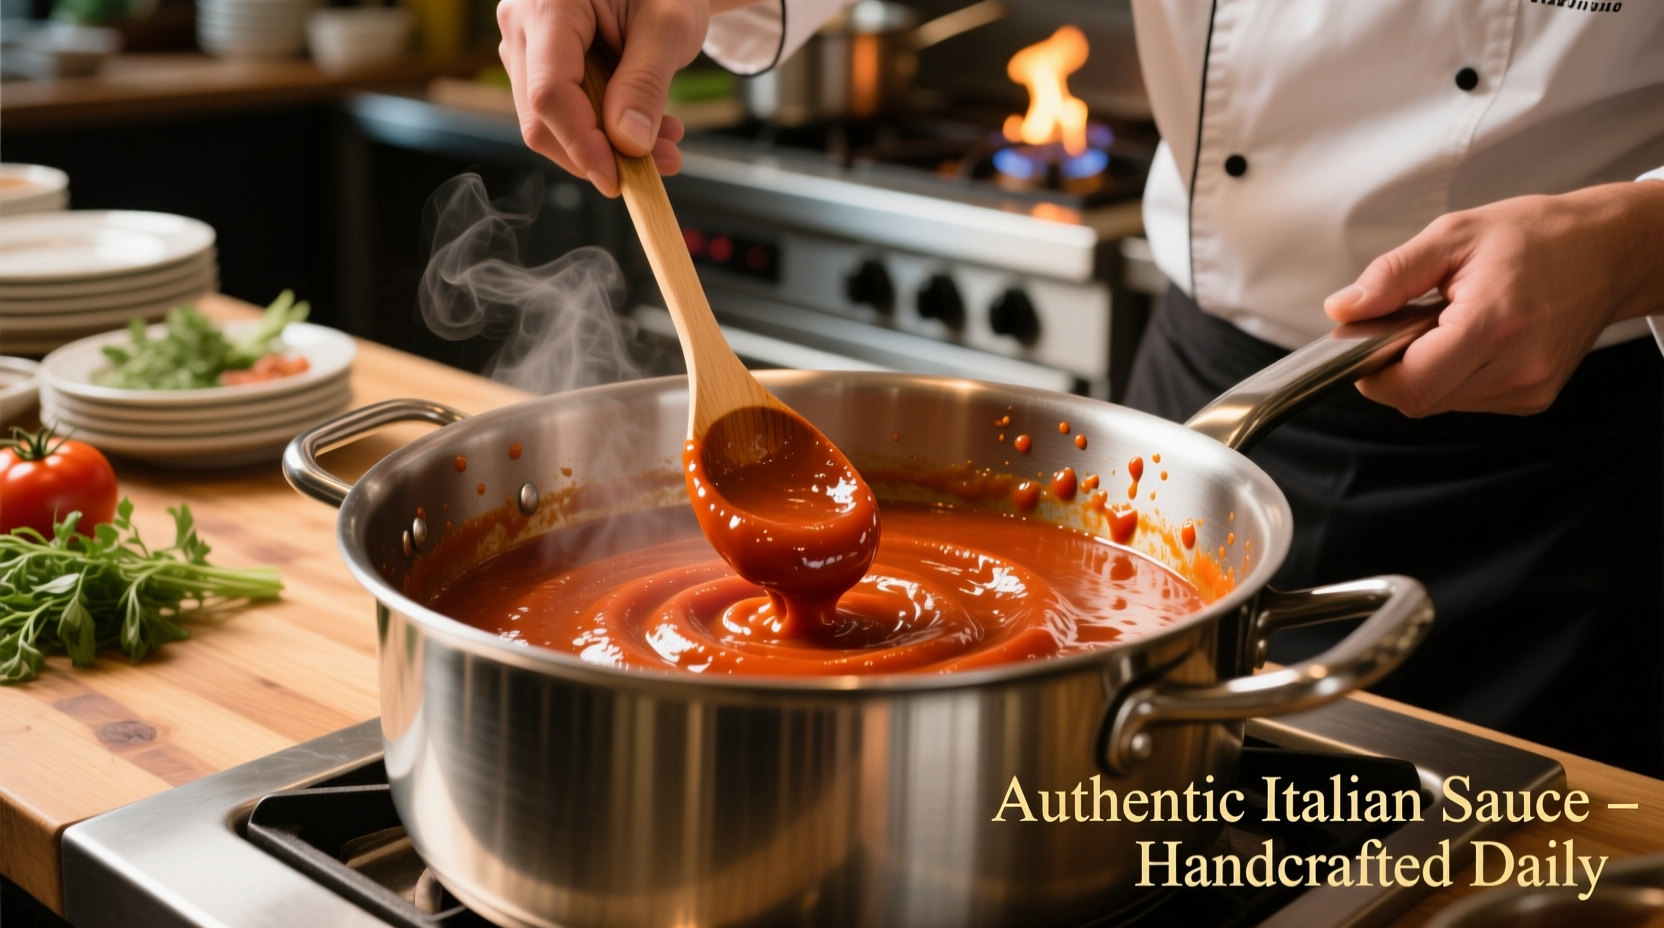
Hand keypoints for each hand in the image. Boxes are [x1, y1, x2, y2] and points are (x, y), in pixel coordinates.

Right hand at [497, 0, 720, 196]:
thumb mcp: (670, 26)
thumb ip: (646, 83)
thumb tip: (628, 143)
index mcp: (548, 3)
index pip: (548, 91)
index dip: (581, 143)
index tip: (617, 179)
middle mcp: (521, 24)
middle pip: (541, 116)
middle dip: (599, 152)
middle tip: (661, 162)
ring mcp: (524, 47)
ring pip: (548, 124)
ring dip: (606, 147)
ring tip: (665, 141)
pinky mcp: (537, 66)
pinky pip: (559, 116)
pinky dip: (602, 134)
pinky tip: (645, 129)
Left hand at [1324, 181, 1663, 416]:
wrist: (1607, 251)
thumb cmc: (1535, 236)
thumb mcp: (1453, 236)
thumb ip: (1390, 276)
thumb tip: (1342, 309)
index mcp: (1495, 322)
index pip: (1410, 385)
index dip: (1373, 371)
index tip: (1367, 340)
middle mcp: (1518, 367)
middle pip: (1419, 400)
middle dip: (1396, 368)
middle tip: (1409, 322)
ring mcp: (1529, 388)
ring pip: (1440, 403)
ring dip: (1426, 371)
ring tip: (1448, 323)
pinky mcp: (1533, 398)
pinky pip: (1467, 400)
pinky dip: (1453, 375)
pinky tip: (1471, 338)